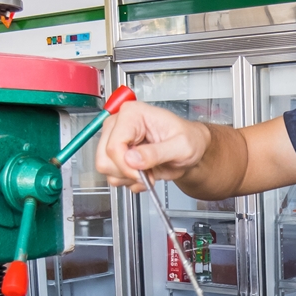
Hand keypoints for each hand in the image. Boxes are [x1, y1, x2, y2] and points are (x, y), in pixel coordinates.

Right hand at [95, 101, 210, 191]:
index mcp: (133, 114)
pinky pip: (113, 176)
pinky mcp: (117, 155)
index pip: (113, 146)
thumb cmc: (189, 139)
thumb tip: (132, 159)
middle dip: (127, 172)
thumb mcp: (181, 146)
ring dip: (129, 177)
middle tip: (148, 171)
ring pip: (106, 169)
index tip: (142, 173)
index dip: (126, 165)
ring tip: (149, 170)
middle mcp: (119, 125)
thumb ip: (157, 153)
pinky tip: (145, 172)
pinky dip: (130, 180)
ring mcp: (116, 140)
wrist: (191, 149)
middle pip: (105, 159)